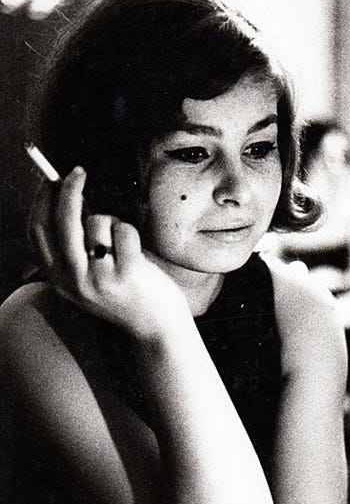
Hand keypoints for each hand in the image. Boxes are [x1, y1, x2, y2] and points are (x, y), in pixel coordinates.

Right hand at [29, 167, 189, 339]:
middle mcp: (74, 280)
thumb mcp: (90, 277)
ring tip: (123, 245)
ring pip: (96, 222)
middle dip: (69, 190)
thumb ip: (77, 246)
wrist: (157, 331)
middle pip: (61, 222)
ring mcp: (100, 278)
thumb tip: (70, 196)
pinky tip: (137, 253)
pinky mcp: (127, 273)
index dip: (41, 201)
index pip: (37, 233)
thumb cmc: (127, 294)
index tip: (51, 180)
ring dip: (112, 221)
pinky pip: (123, 230)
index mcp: (59, 280)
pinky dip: (130, 231)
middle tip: (79, 172)